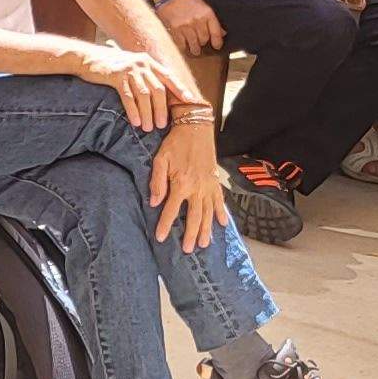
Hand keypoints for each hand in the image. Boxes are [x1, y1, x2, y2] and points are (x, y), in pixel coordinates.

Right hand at [72, 45, 190, 129]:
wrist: (87, 57)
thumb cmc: (110, 65)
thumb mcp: (131, 66)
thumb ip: (144, 75)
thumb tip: (158, 93)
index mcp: (148, 62)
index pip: (169, 76)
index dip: (180, 89)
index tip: (189, 100)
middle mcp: (142, 64)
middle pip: (158, 89)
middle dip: (162, 109)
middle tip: (162, 124)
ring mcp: (129, 69)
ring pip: (144, 95)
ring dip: (147, 113)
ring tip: (148, 127)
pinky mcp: (116, 76)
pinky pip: (128, 96)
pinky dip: (133, 110)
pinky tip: (135, 121)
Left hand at [148, 117, 226, 249]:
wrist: (196, 128)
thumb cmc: (175, 143)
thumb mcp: (160, 159)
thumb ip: (157, 182)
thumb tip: (155, 202)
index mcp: (181, 184)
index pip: (171, 210)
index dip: (165, 225)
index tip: (161, 238)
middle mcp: (197, 188)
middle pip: (194, 217)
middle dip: (191, 234)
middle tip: (188, 250)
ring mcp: (208, 186)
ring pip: (208, 213)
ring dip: (206, 229)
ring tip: (204, 244)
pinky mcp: (216, 181)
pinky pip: (219, 200)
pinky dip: (221, 213)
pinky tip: (223, 224)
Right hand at [157, 0, 226, 54]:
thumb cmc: (188, 0)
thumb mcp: (204, 7)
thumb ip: (212, 21)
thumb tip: (222, 33)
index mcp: (207, 14)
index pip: (216, 33)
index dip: (218, 42)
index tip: (217, 46)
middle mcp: (198, 20)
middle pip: (204, 40)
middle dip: (203, 43)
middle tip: (201, 44)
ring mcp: (186, 26)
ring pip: (194, 44)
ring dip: (195, 49)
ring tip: (195, 50)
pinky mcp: (175, 29)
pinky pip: (182, 44)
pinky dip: (184, 47)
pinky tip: (185, 46)